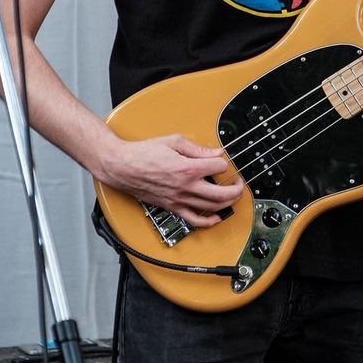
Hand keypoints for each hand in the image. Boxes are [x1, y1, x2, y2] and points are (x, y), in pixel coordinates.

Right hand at [95, 133, 242, 227]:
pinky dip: (209, 221)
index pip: (219, 167)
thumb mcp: (174, 141)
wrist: (123, 167)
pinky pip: (194, 220)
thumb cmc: (143, 153)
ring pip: (212, 208)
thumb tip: (215, 153)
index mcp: (187, 168)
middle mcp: (185, 187)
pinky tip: (217, 217)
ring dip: (227, 203)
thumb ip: (197, 148)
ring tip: (232, 196)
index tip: (223, 160)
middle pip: (222, 193)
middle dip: (236, 189)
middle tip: (239, 183)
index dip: (224, 162)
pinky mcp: (172, 207)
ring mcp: (179, 200)